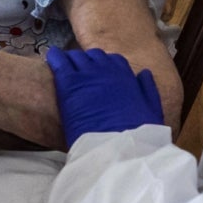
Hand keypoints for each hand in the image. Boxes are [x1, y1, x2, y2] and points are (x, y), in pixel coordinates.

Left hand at [46, 45, 162, 148]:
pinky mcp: (69, 83)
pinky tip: (51, 58)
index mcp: (126, 76)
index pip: (114, 61)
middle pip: (94, 56)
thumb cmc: (137, 135)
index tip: (100, 73)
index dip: (105, 66)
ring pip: (76, 57)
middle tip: (80, 73)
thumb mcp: (151, 110)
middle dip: (87, 62)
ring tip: (65, 67)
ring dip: (72, 61)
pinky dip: (55, 58)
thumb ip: (148, 89)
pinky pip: (59, 61)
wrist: (117, 146)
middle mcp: (107, 70)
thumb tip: (144, 73)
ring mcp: (87, 74)